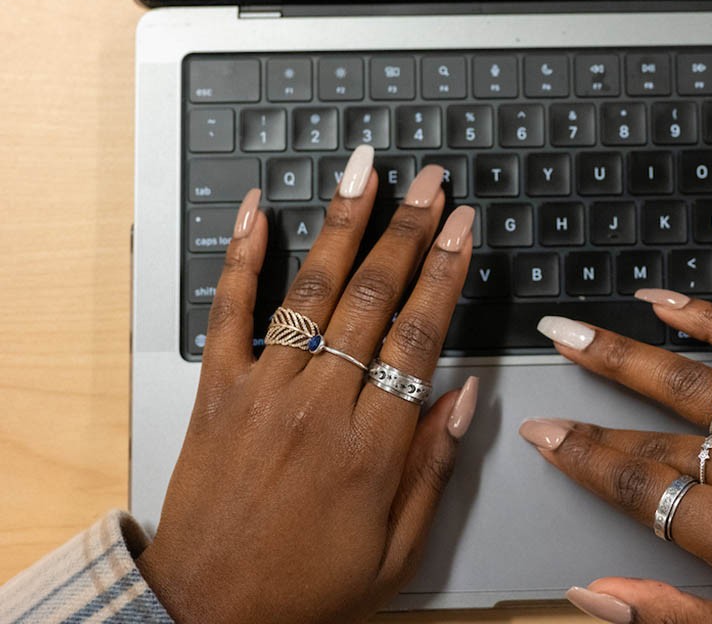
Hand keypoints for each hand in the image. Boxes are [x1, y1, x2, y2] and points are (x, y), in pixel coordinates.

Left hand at [137, 147, 479, 623]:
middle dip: (409, 231)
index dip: (446, 273)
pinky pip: (228, 311)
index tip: (464, 228)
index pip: (419, 337)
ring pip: (310, 291)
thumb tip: (464, 396)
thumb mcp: (397, 552)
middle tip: (432, 183)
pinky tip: (257, 210)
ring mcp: (263, 392)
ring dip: (342, 224)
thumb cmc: (304, 586)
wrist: (206, 608)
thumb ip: (435, 468)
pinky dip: (241, 255)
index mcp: (370, 447)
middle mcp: (317, 407)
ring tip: (366, 172)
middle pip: (373, 298)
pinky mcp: (217, 390)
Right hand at [522, 291, 711, 623]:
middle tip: (548, 380)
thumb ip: (661, 610)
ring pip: (694, 383)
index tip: (545, 436)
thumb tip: (589, 592)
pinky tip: (669, 304)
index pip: (640, 485)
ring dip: (629, 353)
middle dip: (591, 414)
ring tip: (580, 331)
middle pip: (657, 435)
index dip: (583, 458)